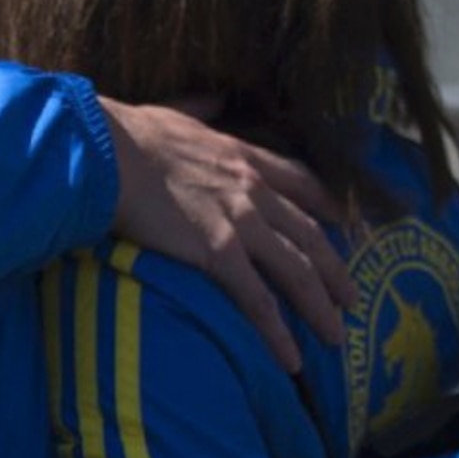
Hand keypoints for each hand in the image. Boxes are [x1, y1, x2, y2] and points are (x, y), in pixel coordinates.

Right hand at [101, 98, 349, 372]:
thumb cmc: (127, 133)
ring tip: (335, 336)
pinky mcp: (218, 253)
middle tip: (352, 299)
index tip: (345, 227)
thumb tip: (212, 98)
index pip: (302, 183)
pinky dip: (277, 333)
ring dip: (320, 307)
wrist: (106, 152)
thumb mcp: (177, 111)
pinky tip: (290, 360)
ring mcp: (240, 222)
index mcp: (244, 156)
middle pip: (311, 236)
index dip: (328, 208)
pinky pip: (257, 301)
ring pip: (298, 271)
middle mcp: (254, 190)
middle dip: (336, 271)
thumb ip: (201, 109)